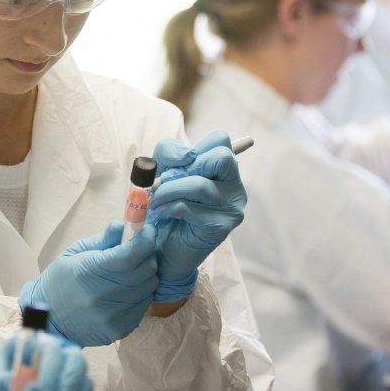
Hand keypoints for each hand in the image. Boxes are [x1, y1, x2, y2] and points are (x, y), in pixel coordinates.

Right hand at [19, 221, 157, 346]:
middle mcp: (103, 295)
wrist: (50, 320)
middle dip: (148, 255)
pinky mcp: (120, 329)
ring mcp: (113, 316)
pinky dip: (142, 293)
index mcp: (89, 271)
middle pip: (146, 270)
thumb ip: (102, 240)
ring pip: (149, 287)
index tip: (149, 230)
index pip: (131, 255)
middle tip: (140, 250)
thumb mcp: (74, 253)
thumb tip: (122, 225)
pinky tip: (128, 289)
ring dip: (146, 275)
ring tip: (132, 271)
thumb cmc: (61, 281)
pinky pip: (144, 305)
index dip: (146, 239)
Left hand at [148, 131, 247, 302]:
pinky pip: (188, 207)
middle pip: (221, 157)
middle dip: (186, 166)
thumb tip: (182, 156)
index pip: (220, 139)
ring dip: (168, 190)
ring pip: (200, 185)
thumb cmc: (166, 209)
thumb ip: (171, 157)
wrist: (162, 250)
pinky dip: (167, 207)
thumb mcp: (165, 174)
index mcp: (224, 171)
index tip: (173, 164)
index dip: (191, 147)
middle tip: (166, 181)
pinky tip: (161, 213)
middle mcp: (235, 187)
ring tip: (155, 200)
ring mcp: (231, 208)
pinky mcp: (220, 227)